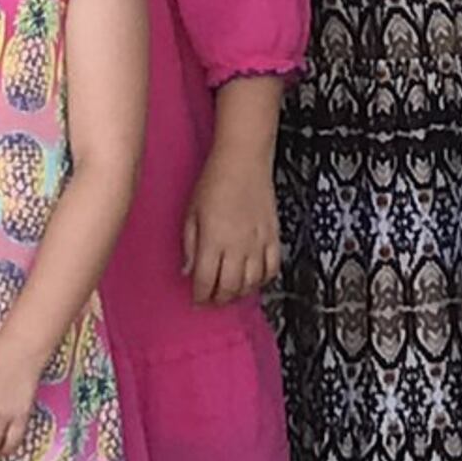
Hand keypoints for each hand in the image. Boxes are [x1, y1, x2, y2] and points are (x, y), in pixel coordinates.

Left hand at [183, 146, 283, 306]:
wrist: (243, 160)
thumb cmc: (214, 181)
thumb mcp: (191, 213)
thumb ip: (190, 245)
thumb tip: (188, 270)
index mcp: (213, 241)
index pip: (206, 281)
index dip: (200, 296)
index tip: (196, 300)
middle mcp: (237, 246)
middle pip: (230, 288)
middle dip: (219, 299)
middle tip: (212, 300)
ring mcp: (258, 242)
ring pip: (252, 283)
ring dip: (239, 293)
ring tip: (230, 292)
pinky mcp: (273, 236)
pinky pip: (272, 268)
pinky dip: (263, 279)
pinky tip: (254, 278)